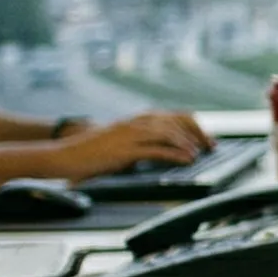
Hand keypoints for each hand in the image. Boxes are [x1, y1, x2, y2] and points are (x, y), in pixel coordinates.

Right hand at [48, 111, 210, 179]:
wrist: (65, 156)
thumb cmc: (95, 152)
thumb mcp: (124, 142)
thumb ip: (145, 143)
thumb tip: (170, 152)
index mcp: (139, 119)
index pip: (177, 116)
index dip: (196, 127)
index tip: (209, 141)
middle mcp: (137, 123)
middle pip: (178, 122)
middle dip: (198, 135)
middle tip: (212, 148)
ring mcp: (130, 135)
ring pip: (169, 133)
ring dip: (189, 143)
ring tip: (201, 154)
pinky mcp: (124, 150)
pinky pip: (156, 150)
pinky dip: (175, 154)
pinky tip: (186, 160)